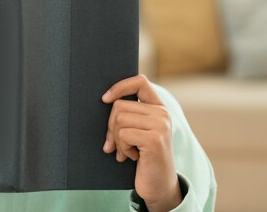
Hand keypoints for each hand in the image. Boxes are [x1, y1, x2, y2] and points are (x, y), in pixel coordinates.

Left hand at [101, 75, 181, 211]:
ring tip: (126, 151)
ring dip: (117, 139)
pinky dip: (123, 148)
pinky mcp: (155, 139)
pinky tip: (133, 157)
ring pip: (119, 119)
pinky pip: (123, 134)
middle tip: (116, 144)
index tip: (105, 99)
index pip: (140, 82)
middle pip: (119, 106)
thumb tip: (104, 100)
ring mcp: (161, 125)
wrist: (158, 185)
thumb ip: (128, 115)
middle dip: (111, 127)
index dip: (119, 86)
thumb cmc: (143, 157)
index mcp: (158, 108)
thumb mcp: (137, 132)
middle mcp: (162, 113)